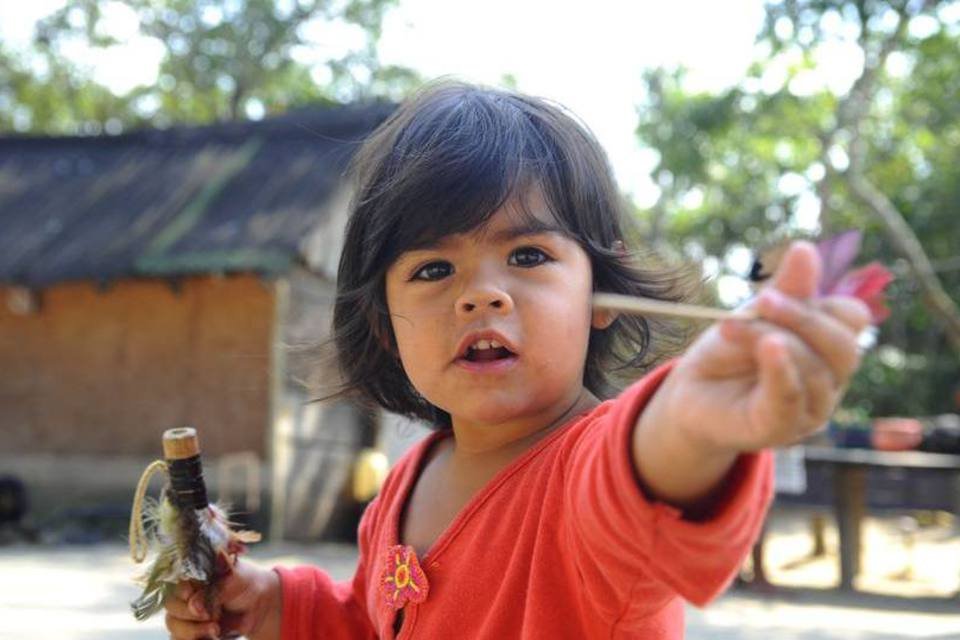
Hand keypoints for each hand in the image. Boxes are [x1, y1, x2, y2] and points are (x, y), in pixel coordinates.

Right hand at [164, 559, 280, 639]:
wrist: (258, 606)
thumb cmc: (245, 583)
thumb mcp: (235, 579)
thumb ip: (215, 588)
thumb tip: (193, 602)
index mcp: (193, 575)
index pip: (175, 583)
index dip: (182, 592)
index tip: (191, 596)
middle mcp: (185, 594)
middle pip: (171, 606)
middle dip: (189, 614)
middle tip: (210, 616)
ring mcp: (186, 614)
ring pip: (173, 625)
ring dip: (192, 631)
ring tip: (216, 629)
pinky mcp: (190, 632)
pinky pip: (179, 638)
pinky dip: (194, 639)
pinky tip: (212, 637)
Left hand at [671, 240, 871, 451]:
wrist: (691, 394)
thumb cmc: (730, 353)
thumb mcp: (756, 315)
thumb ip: (785, 289)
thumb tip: (806, 248)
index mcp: (828, 349)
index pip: (851, 319)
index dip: (821, 301)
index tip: (774, 289)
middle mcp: (829, 382)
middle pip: (843, 347)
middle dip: (802, 318)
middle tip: (762, 301)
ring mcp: (809, 410)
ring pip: (813, 370)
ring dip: (769, 338)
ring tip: (729, 325)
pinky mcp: (780, 429)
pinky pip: (791, 399)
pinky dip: (782, 370)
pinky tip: (770, 348)